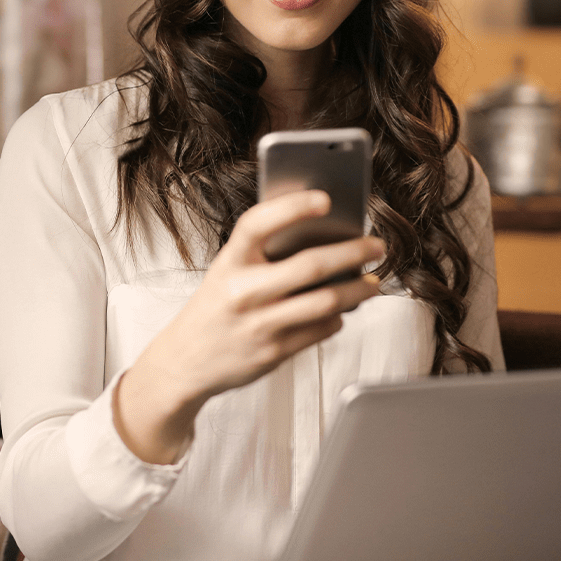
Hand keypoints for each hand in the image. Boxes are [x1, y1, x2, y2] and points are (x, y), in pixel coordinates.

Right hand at [114, 190, 383, 462]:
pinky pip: (320, 329)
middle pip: (310, 266)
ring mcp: (259, 325)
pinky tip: (341, 310)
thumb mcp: (227, 271)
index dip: (293, 207)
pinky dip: (337, 317)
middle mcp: (242, 292)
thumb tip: (322, 235)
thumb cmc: (215, 307)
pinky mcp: (273, 352)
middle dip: (353, 253)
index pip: (259, 223)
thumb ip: (263, 253)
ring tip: (372, 282)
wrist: (185, 362)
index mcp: (229, 262)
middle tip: (376, 246)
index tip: (325, 199)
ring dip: (357, 289)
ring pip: (325, 302)